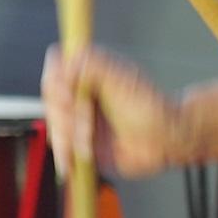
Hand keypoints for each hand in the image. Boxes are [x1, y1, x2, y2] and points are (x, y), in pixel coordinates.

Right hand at [41, 43, 188, 177]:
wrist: (166, 141)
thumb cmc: (153, 109)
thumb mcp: (124, 80)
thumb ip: (94, 64)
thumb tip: (68, 59)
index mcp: (90, 73)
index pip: (56, 68)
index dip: (56, 82)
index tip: (68, 95)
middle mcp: (82, 94)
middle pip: (51, 98)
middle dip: (65, 114)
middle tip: (85, 122)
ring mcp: (80, 118)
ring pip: (54, 123)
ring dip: (68, 135)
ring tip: (88, 141)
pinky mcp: (82, 141)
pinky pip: (62, 147)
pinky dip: (64, 153)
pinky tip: (71, 158)